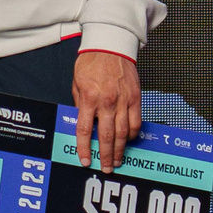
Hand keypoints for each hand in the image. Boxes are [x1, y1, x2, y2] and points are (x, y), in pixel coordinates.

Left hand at [72, 50, 141, 172]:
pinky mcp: (135, 98)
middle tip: (106, 168)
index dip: (84, 148)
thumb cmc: (92, 61)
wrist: (111, 44)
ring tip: (118, 160)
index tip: (85, 160)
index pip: (84, 130)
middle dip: (106, 156)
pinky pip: (136, 122)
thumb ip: (80, 104)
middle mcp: (107, 101)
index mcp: (89, 98)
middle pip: (106, 136)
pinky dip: (132, 134)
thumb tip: (83, 123)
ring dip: (120, 149)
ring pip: (123, 133)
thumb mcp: (77, 83)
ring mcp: (123, 100)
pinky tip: (129, 139)